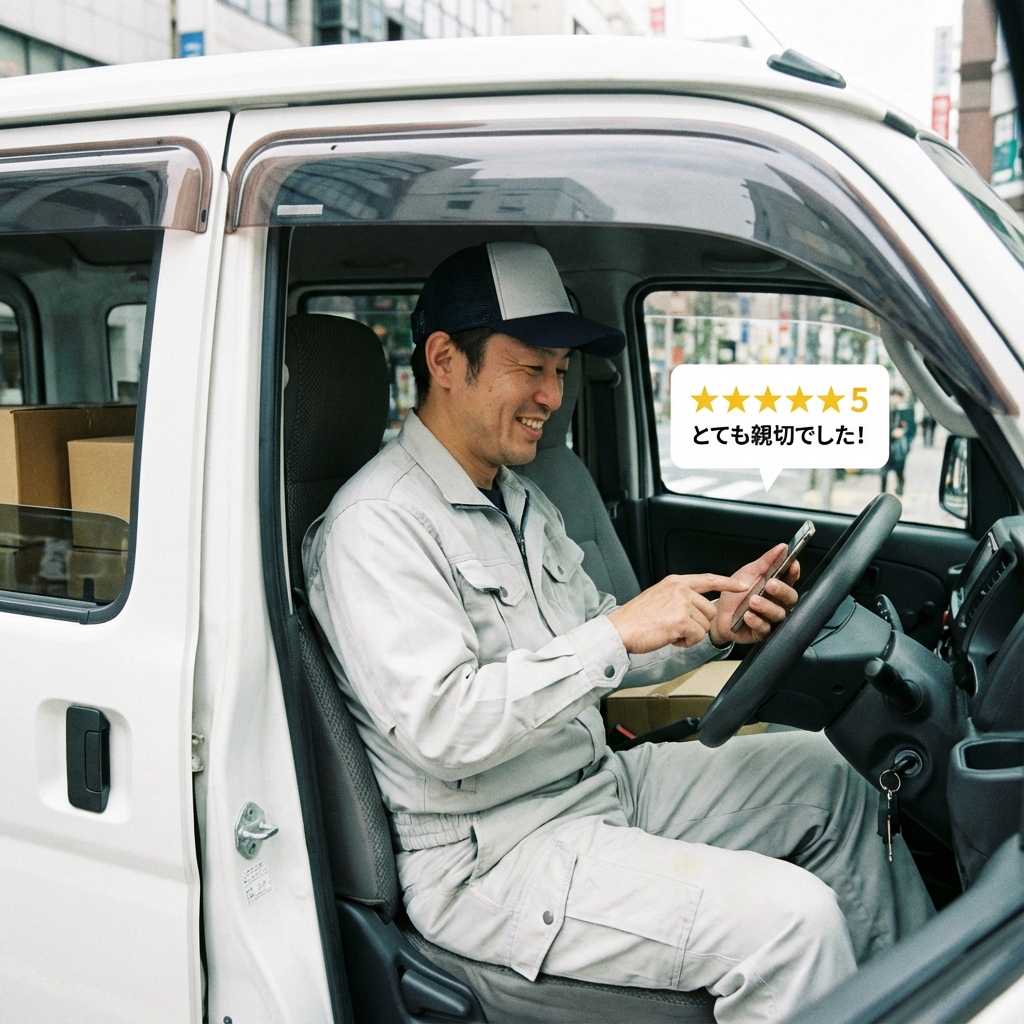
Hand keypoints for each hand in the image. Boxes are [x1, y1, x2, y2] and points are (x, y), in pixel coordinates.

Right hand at [608, 573, 747, 653]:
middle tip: (675, 627)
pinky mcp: (681, 620)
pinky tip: (671, 638)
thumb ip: (679, 597)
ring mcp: (682, 603)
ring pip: (704, 625)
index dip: (728, 583)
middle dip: (697, 624)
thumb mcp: (658, 597)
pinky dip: (686, 642)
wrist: (620, 630)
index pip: (708, 579)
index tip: (742, 585)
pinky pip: (697, 637)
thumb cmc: (635, 618)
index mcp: (675, 582)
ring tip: (670, 632)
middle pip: (709, 610)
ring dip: (690, 634)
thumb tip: (698, 608)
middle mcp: (680, 589)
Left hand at [709, 543, 799, 646]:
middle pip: (790, 598)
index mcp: (777, 587)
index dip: (793, 572)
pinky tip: (748, 615)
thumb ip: (767, 561)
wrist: (718, 614)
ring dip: (766, 606)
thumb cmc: (736, 593)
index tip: (792, 564)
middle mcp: (778, 603)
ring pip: (778, 614)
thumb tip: (782, 547)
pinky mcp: (761, 632)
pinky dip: (756, 621)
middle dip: (781, 590)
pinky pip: (764, 628)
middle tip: (770, 584)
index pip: (791, 579)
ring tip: (753, 600)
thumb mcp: (749, 572)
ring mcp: (771, 619)